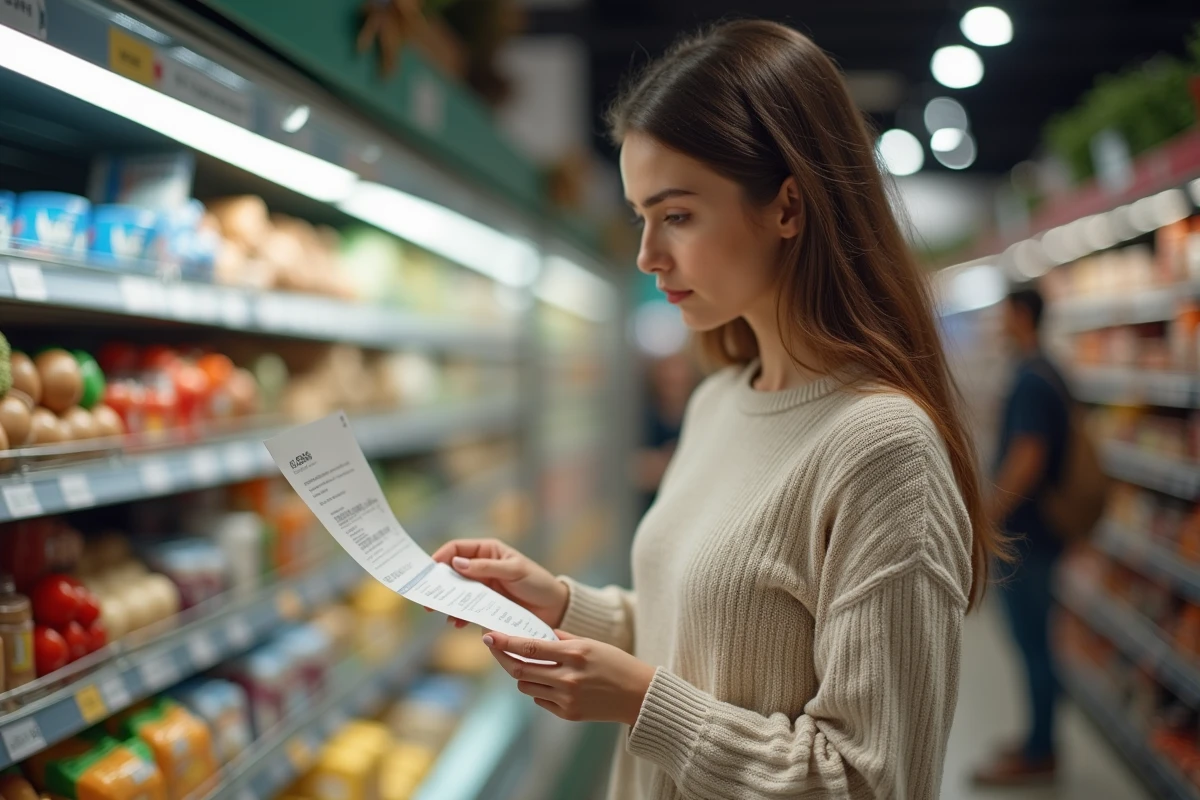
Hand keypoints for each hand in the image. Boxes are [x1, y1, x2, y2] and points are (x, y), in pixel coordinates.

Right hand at [429, 538, 568, 628]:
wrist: (554, 609)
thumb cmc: (537, 583)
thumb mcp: (514, 571)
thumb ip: (486, 567)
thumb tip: (457, 563)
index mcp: (488, 551)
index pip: (457, 549)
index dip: (441, 557)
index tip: (429, 570)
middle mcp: (482, 568)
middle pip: (452, 572)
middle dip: (439, 583)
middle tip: (427, 596)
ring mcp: (483, 588)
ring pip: (457, 592)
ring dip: (447, 601)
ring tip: (441, 612)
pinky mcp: (486, 606)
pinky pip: (466, 608)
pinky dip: (459, 615)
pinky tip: (457, 622)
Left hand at [482, 630, 654, 725]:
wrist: (639, 695)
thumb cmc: (616, 663)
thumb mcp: (591, 643)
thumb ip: (562, 639)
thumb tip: (536, 635)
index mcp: (575, 654)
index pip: (530, 648)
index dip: (505, 642)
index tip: (489, 636)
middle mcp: (568, 678)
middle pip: (521, 670)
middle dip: (504, 658)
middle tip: (496, 648)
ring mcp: (567, 698)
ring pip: (526, 686)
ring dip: (523, 674)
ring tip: (530, 665)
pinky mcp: (568, 714)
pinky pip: (540, 700)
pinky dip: (539, 690)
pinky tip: (551, 682)